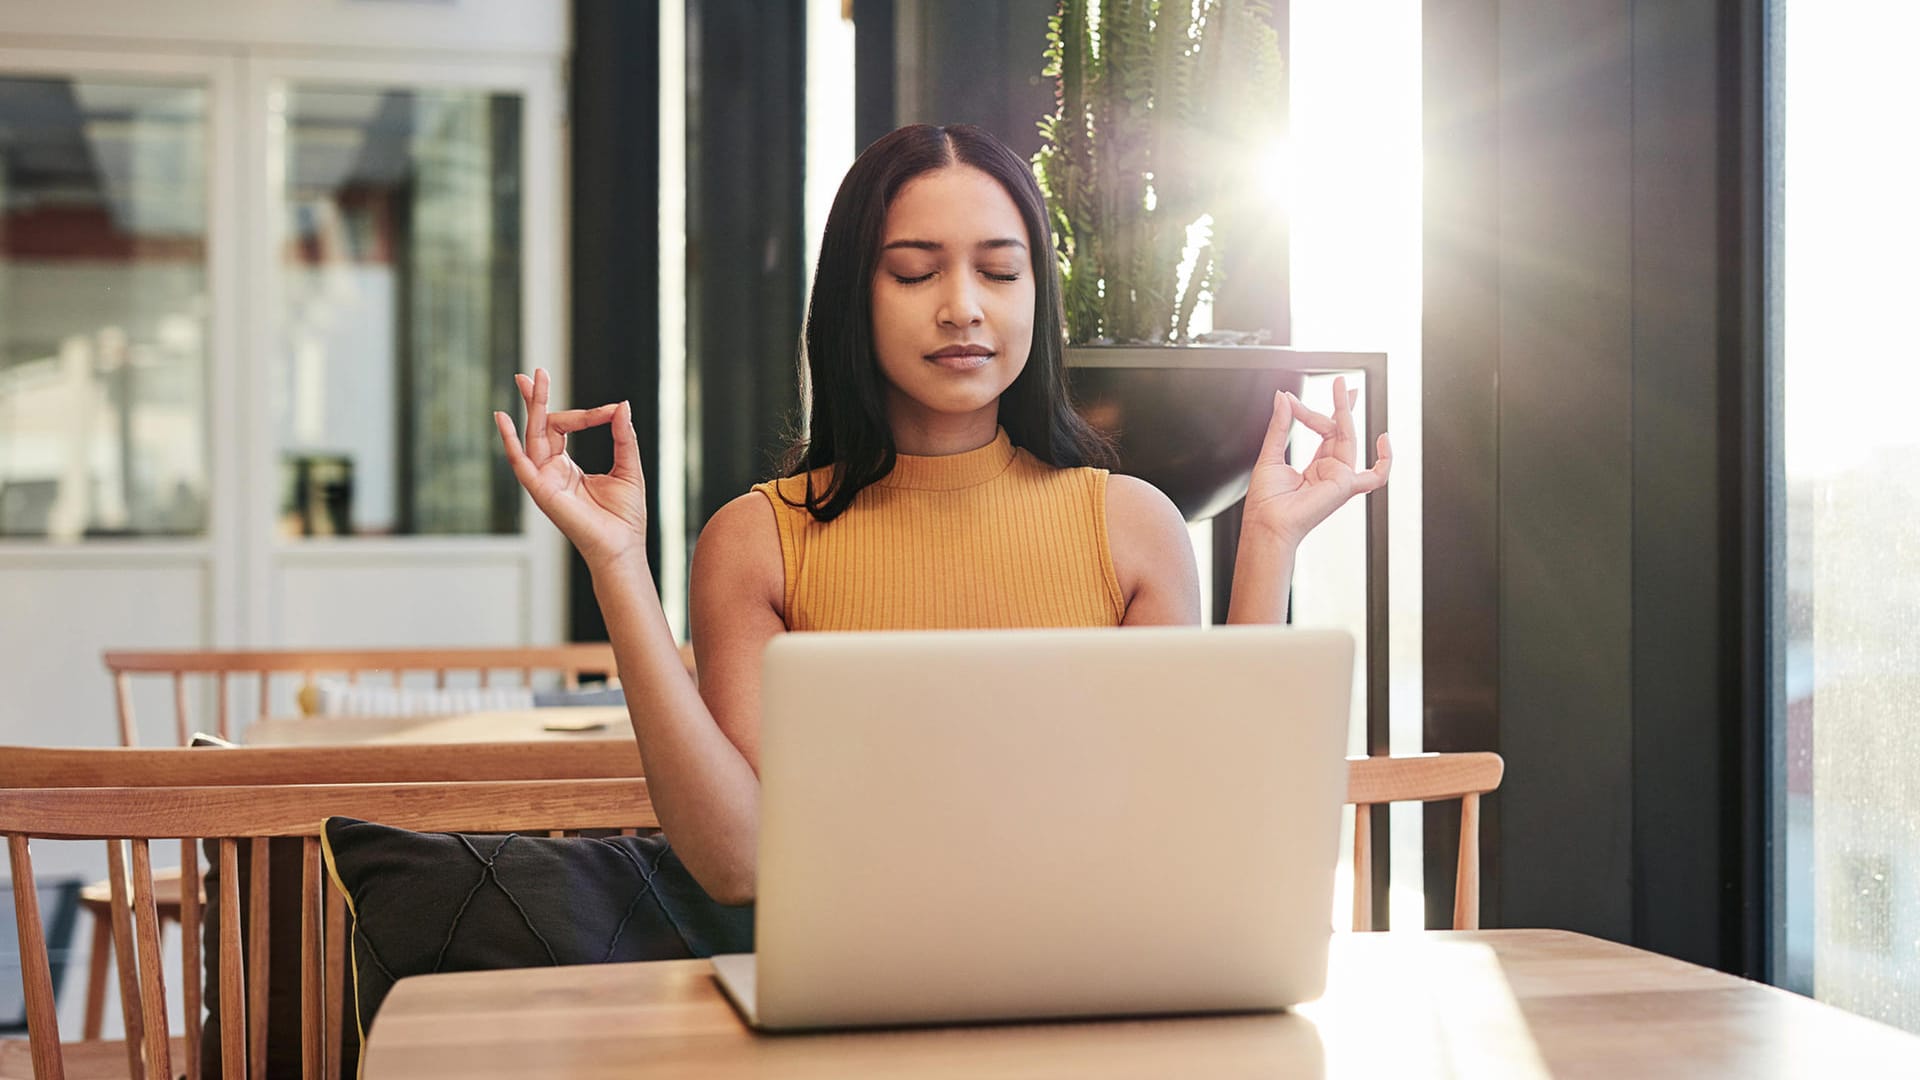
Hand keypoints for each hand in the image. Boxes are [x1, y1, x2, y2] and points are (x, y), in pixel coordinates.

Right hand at [494, 368, 647, 569]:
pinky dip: (510, 442)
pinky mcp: (541, 492)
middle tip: (537, 372)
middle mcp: (549, 471)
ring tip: (530, 380)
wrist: (624, 548)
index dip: (587, 414)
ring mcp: (543, 481)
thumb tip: (622, 405)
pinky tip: (503, 420)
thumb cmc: (625, 516)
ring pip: (532, 436)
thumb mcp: (628, 467)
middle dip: (536, 399)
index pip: (563, 427)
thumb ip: (623, 436)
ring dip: (532, 408)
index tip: (611, 410)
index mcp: (565, 467)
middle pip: (539, 427)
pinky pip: (521, 463)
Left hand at [1242, 375, 1390, 548]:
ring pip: (1349, 438)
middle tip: (1339, 382)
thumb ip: (1281, 425)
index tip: (1292, 399)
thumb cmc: (1266, 501)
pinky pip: (1377, 476)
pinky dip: (1385, 460)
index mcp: (1316, 467)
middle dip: (1340, 405)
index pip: (1324, 432)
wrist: (1265, 524)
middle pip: (1339, 431)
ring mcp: (1340, 478)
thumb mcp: (1271, 454)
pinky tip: (1383, 438)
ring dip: (1344, 412)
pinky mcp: (1345, 485)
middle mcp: (1331, 472)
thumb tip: (1283, 397)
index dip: (1311, 412)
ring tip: (1341, 389)